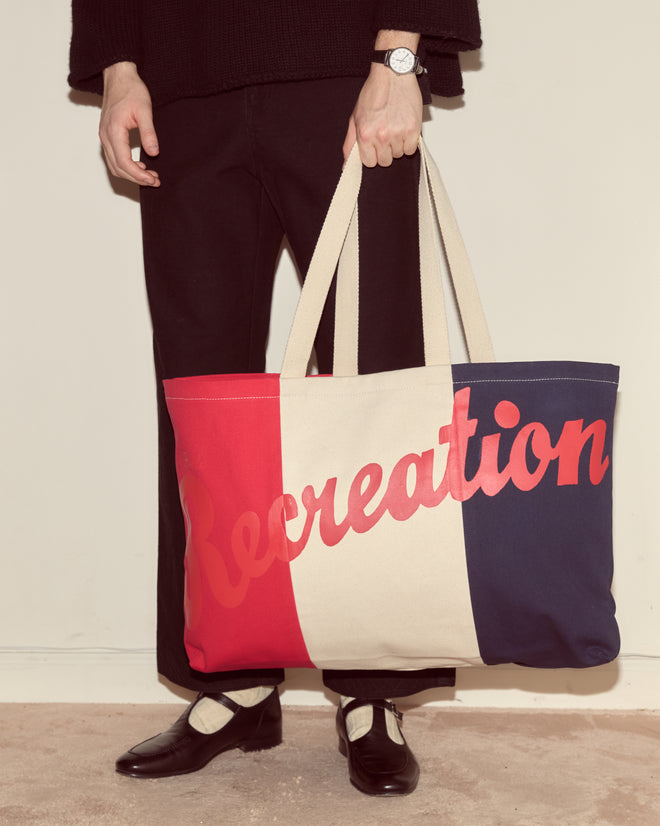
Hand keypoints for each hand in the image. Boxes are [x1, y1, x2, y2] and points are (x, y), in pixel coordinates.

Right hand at [99, 62, 159, 186]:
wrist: (118, 76)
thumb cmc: (131, 90)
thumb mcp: (145, 110)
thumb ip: (149, 133)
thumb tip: (154, 153)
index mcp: (114, 131)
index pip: (124, 162)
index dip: (139, 175)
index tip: (153, 179)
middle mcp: (105, 136)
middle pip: (118, 168)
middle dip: (136, 178)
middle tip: (155, 181)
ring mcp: (104, 137)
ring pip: (114, 165)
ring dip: (131, 174)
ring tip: (150, 176)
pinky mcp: (107, 136)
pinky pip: (114, 158)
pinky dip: (126, 166)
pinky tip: (141, 166)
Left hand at [343, 63, 422, 167]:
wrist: (392, 73)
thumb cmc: (374, 93)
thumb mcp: (355, 118)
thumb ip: (350, 144)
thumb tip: (346, 165)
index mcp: (365, 134)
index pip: (370, 163)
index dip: (372, 155)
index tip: (374, 146)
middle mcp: (382, 136)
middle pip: (385, 161)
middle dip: (385, 151)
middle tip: (386, 134)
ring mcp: (398, 133)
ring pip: (399, 155)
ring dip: (398, 145)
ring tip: (395, 127)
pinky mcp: (413, 129)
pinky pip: (411, 149)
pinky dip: (409, 142)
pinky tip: (404, 128)